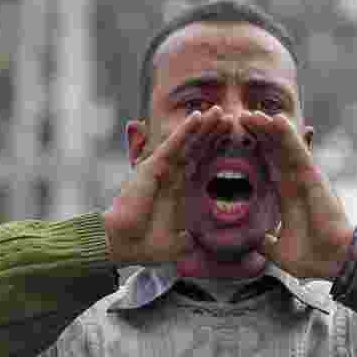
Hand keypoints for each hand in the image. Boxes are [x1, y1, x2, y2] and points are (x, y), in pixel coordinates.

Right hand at [104, 106, 229, 265]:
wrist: (122, 244)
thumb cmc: (144, 245)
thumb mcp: (176, 244)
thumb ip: (187, 240)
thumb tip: (197, 243)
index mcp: (176, 191)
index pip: (199, 165)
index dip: (215, 151)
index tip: (233, 139)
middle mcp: (169, 176)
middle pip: (196, 149)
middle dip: (213, 133)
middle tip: (232, 118)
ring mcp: (161, 169)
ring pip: (187, 143)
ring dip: (203, 126)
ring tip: (221, 111)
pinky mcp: (152, 167)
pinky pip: (173, 145)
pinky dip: (185, 130)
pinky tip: (198, 116)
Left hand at [241, 111, 354, 280]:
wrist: (333, 264)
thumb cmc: (312, 258)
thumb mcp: (279, 251)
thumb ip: (268, 242)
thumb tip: (260, 241)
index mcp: (287, 196)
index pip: (268, 166)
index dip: (255, 151)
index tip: (236, 138)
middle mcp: (296, 182)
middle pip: (274, 151)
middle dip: (258, 133)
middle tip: (239, 116)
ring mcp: (305, 178)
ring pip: (284, 146)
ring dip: (268, 128)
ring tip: (250, 113)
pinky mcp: (314, 178)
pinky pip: (298, 152)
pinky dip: (287, 135)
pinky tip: (275, 119)